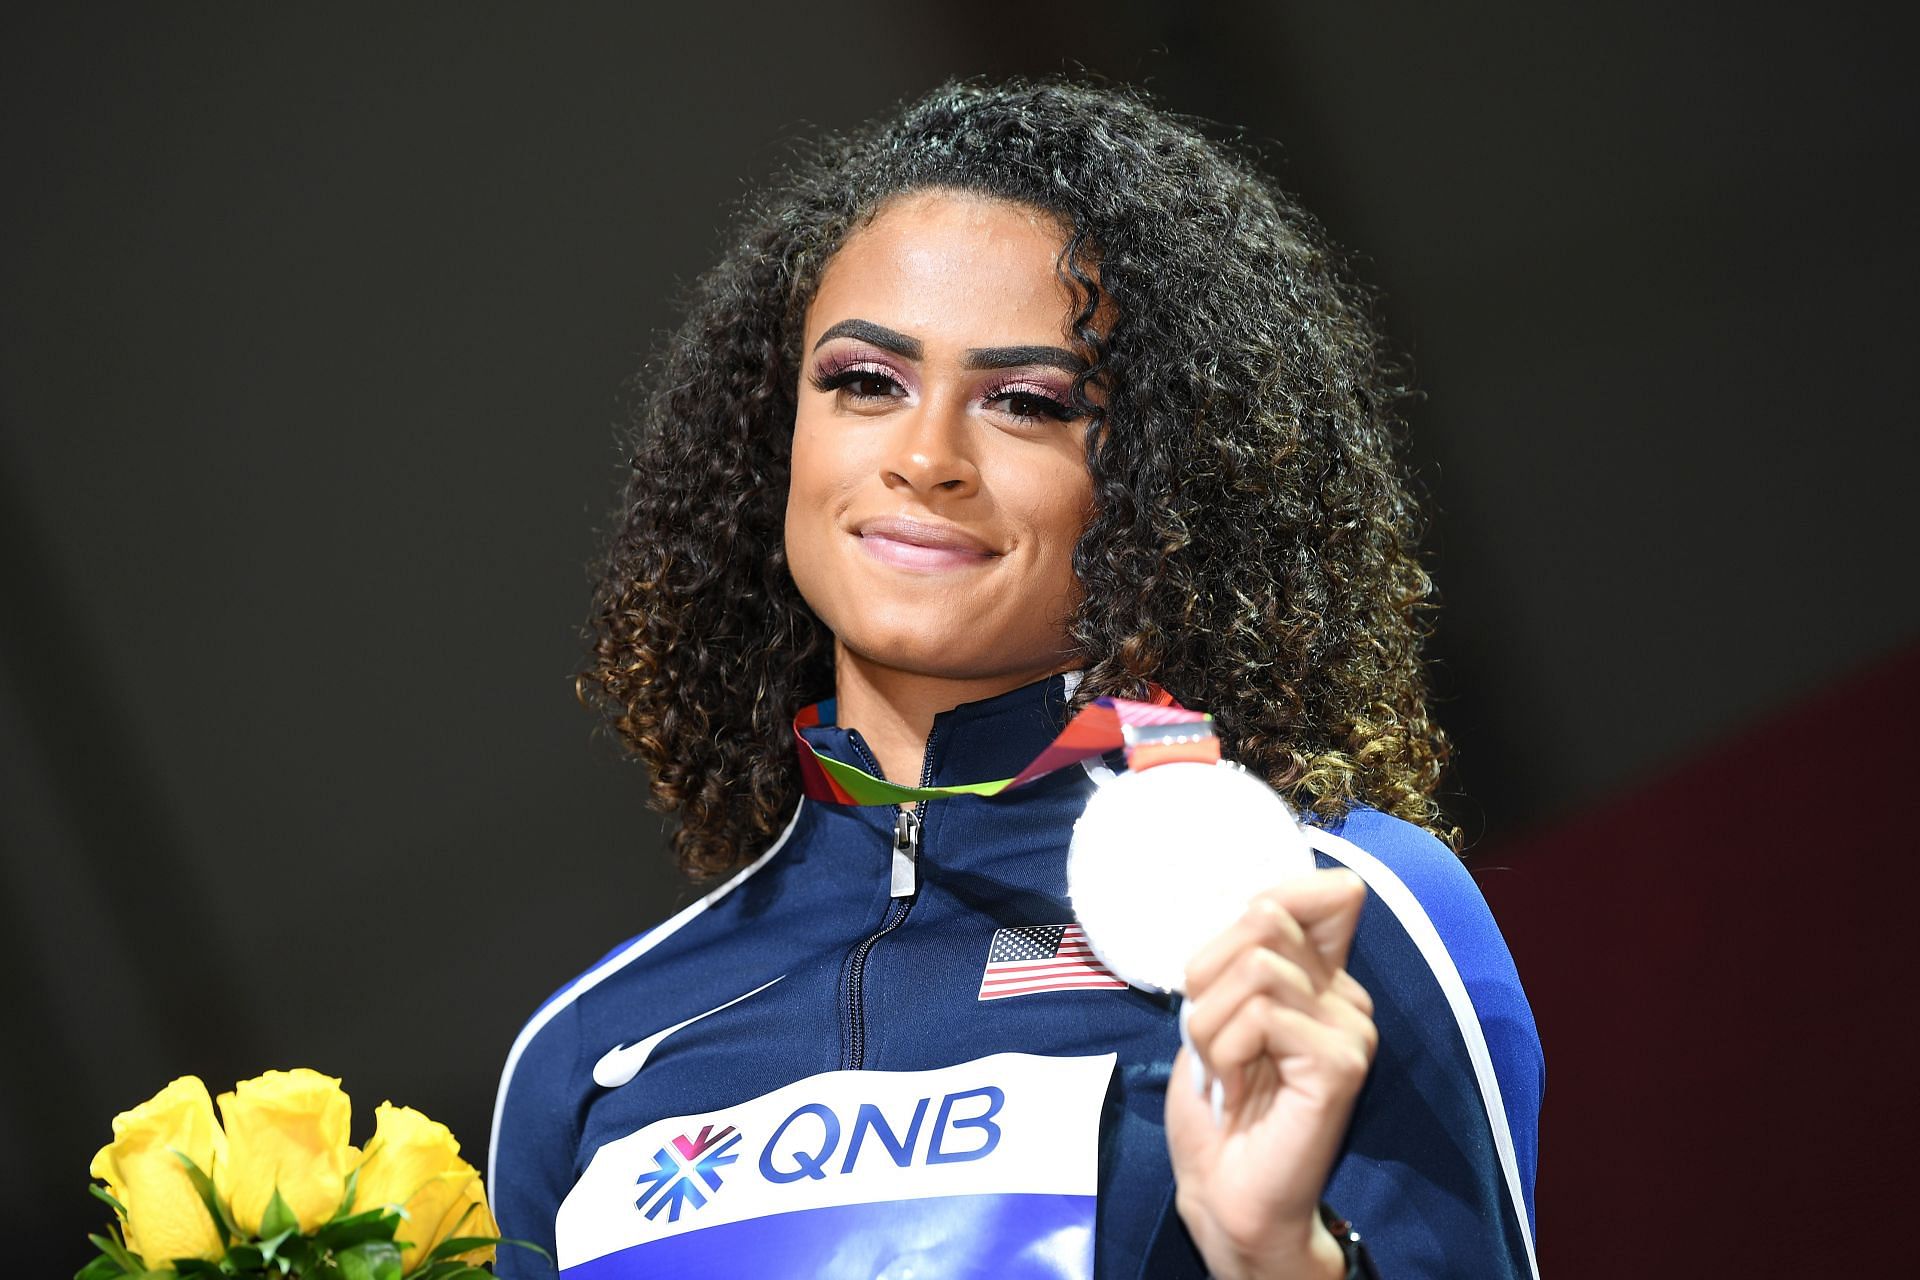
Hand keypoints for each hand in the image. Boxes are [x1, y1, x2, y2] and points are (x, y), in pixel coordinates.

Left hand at [1166, 869, 1375, 1279]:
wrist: (1222, 1190)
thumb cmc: (1216, 1103)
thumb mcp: (1215, 1008)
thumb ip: (1238, 955)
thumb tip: (1258, 903)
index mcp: (1320, 977)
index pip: (1322, 891)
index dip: (1262, 905)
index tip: (1218, 973)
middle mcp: (1346, 995)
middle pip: (1265, 918)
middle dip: (1208, 975)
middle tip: (1209, 1040)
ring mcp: (1351, 1028)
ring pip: (1258, 968)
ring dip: (1211, 1025)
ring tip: (1222, 1072)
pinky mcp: (1342, 1062)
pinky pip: (1263, 1016)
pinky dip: (1226, 1054)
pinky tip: (1235, 1093)